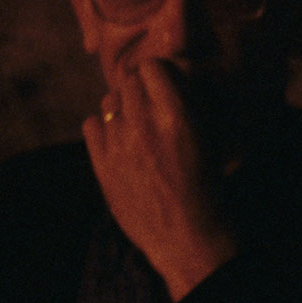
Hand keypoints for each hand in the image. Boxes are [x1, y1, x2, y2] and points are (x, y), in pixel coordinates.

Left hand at [82, 60, 238, 300]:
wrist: (187, 235)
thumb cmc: (206, 187)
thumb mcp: (210, 140)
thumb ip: (188, 106)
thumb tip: (173, 78)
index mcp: (177, 117)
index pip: (153, 66)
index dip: (159, 73)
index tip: (164, 84)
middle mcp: (145, 126)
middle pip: (128, 81)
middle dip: (140, 88)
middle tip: (150, 105)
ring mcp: (119, 145)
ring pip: (108, 100)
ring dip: (122, 106)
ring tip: (135, 124)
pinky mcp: (102, 164)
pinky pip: (91, 123)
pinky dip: (103, 127)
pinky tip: (118, 140)